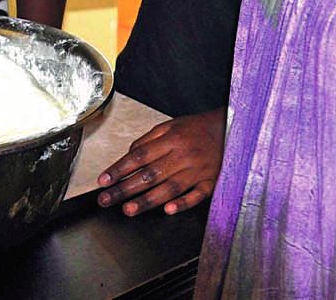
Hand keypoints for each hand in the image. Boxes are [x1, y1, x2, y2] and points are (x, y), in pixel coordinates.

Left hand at [96, 107, 224, 216]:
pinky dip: (183, 203)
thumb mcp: (171, 125)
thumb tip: (129, 156)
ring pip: (169, 188)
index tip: (103, 181)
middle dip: (125, 188)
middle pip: (150, 174)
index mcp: (171, 139)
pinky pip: (197, 195)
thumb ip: (149, 140)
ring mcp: (198, 170)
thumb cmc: (197, 128)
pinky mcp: (211, 182)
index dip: (119, 169)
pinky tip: (168, 210)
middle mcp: (183, 155)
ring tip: (128, 209)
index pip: (139, 155)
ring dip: (147, 200)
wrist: (231, 128)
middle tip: (106, 200)